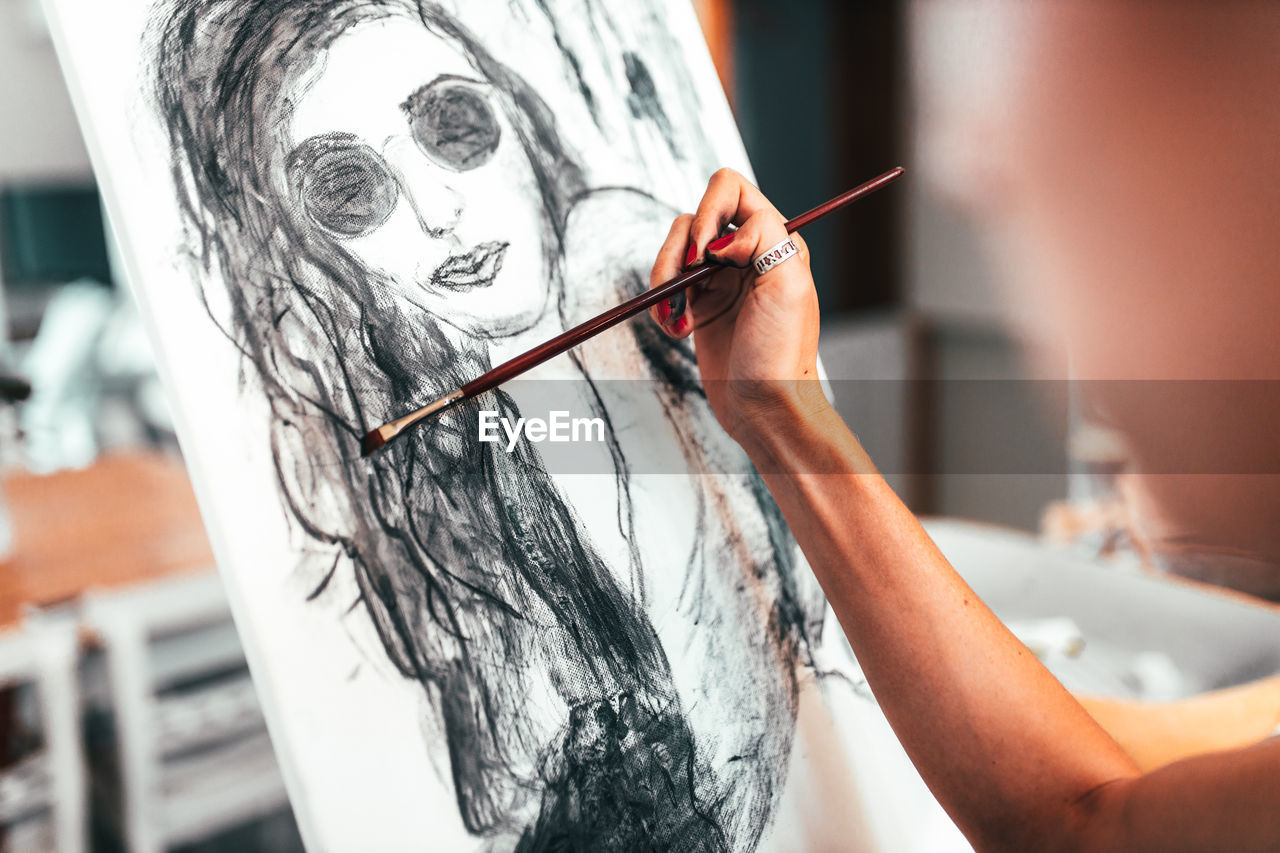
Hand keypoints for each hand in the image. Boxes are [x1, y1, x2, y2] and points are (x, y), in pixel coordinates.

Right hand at [649, 169, 828, 443]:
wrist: (765, 407)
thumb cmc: (782, 353)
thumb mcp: (787, 284)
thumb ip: (762, 235)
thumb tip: (721, 236)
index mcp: (775, 239)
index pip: (730, 190)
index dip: (708, 211)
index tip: (702, 254)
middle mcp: (746, 253)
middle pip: (692, 219)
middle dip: (677, 252)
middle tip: (682, 289)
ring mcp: (720, 279)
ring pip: (674, 250)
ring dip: (663, 281)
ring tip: (674, 318)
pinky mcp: (699, 304)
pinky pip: (667, 285)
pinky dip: (661, 304)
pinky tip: (676, 329)